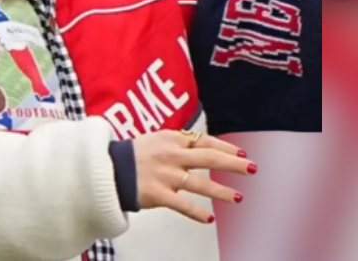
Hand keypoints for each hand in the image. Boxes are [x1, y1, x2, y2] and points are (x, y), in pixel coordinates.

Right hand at [131, 131, 253, 223]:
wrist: (106, 169)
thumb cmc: (131, 155)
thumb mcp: (155, 140)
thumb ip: (177, 143)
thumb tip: (200, 146)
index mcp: (171, 139)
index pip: (205, 141)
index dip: (225, 147)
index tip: (241, 152)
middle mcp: (171, 155)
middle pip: (209, 158)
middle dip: (233, 163)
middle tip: (252, 168)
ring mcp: (165, 175)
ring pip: (200, 184)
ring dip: (222, 191)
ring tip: (238, 198)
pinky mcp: (157, 194)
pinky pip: (182, 205)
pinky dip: (197, 212)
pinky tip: (210, 218)